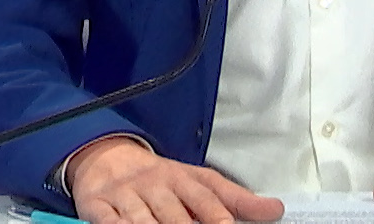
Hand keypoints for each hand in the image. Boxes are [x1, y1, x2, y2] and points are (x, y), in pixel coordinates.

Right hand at [67, 136, 284, 223]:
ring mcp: (125, 195)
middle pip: (174, 214)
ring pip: (140, 219)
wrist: (106, 156)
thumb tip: (276, 210)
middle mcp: (155, 184)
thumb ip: (235, 199)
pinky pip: (107, 220)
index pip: (205, 198)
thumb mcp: (198, 182)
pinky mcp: (97, 205)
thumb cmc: (161, 179)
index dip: (218, 216)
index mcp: (182, 178)